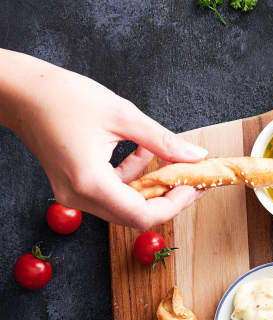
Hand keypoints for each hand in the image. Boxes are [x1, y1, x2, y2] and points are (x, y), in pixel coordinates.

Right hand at [0, 50, 207, 227]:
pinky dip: (131, 179)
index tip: (191, 188)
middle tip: (189, 180)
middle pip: (134, 216)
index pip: (142, 216)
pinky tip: (141, 153)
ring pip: (125, 207)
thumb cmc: (61, 97)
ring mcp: (74, 195)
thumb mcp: (122, 115)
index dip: (173, 206)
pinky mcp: (73, 188)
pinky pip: (111, 194)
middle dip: (166, 199)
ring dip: (150, 187)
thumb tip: (195, 156)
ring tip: (167, 160)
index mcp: (90, 183)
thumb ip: (163, 141)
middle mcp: (79, 197)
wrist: (19, 92)